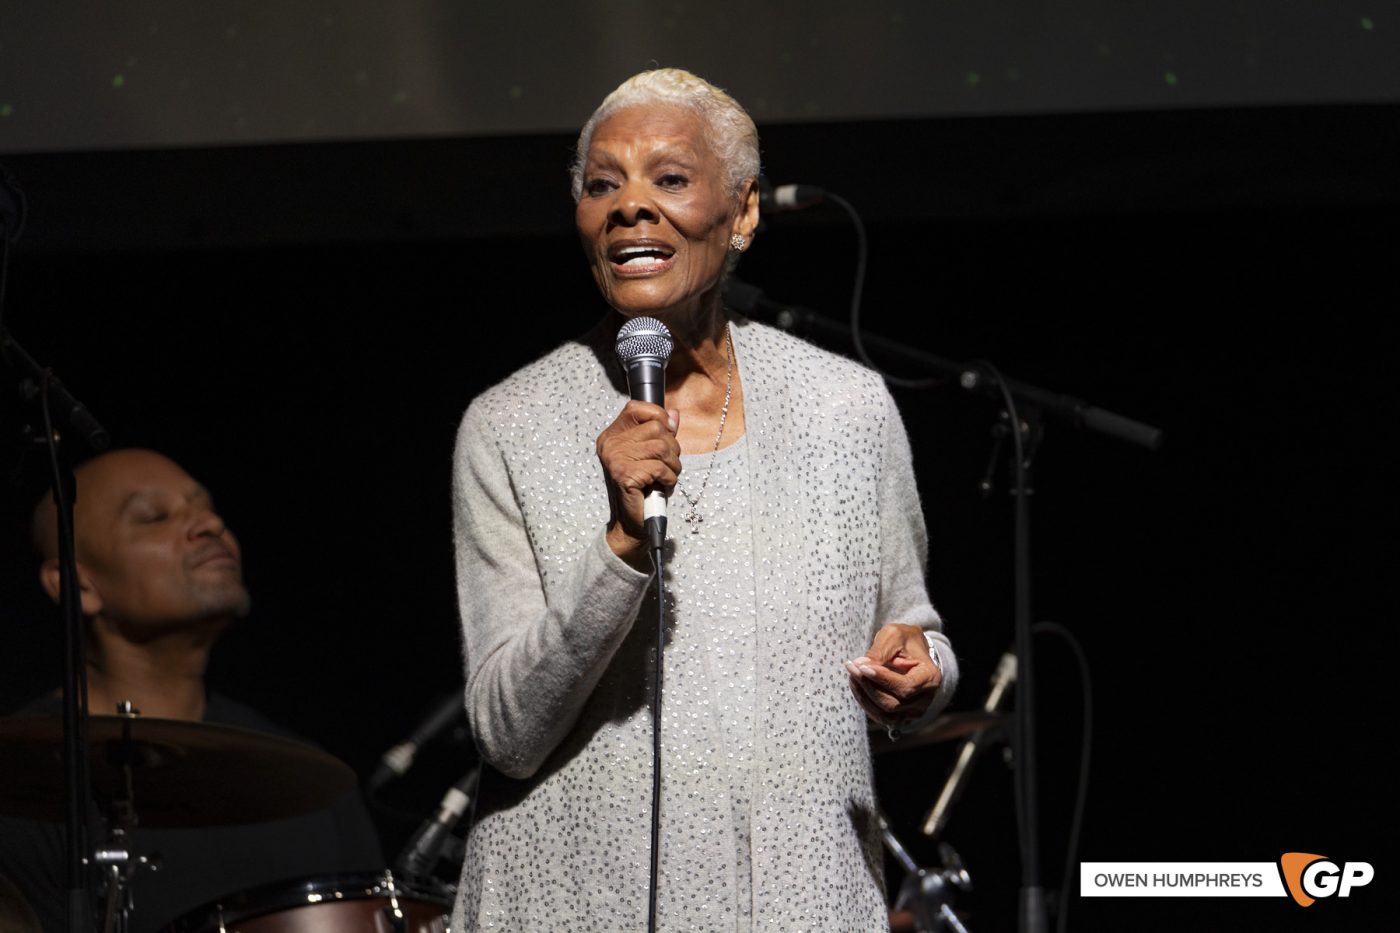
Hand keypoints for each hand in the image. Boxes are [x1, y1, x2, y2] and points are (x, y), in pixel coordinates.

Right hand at [597, 400, 681, 566]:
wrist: (632, 523)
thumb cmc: (643, 488)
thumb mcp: (651, 455)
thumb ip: (660, 432)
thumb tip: (672, 413)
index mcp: (612, 435)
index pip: (636, 407)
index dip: (658, 418)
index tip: (665, 437)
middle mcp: (610, 444)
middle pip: (657, 428)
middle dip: (671, 449)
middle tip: (665, 467)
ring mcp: (616, 459)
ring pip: (662, 448)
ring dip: (672, 466)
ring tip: (664, 478)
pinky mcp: (625, 475)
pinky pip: (661, 468)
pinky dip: (669, 480)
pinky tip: (661, 488)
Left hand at [846, 623, 941, 727]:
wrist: (910, 650)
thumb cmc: (904, 640)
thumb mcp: (894, 636)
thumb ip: (879, 651)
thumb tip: (861, 666)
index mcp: (930, 678)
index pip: (905, 687)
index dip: (882, 679)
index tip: (862, 666)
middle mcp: (925, 699)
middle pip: (893, 705)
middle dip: (868, 686)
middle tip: (852, 666)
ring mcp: (913, 711)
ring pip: (884, 715)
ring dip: (863, 695)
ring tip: (853, 673)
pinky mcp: (900, 716)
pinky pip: (879, 716)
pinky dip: (864, 701)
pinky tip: (857, 683)